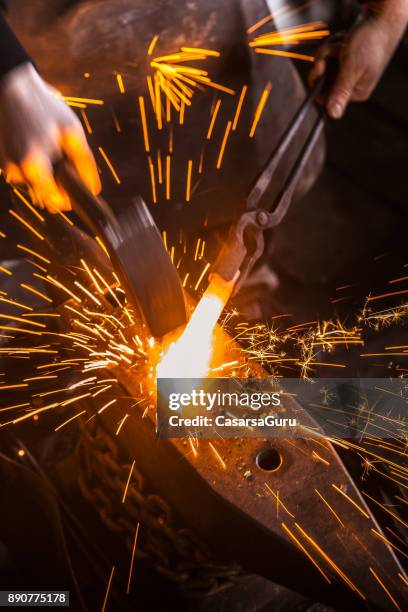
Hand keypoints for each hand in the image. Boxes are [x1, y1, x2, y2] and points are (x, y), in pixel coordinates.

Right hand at [0, 63, 100, 211]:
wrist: (11, 87)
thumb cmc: (43, 106)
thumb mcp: (72, 132)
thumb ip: (84, 163)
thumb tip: (93, 188)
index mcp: (34, 166)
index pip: (54, 201)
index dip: (69, 199)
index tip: (76, 191)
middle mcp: (17, 171)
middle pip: (44, 195)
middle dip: (57, 185)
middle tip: (63, 161)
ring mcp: (8, 166)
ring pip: (34, 185)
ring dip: (45, 176)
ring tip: (48, 148)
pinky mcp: (3, 161)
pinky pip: (24, 174)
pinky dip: (34, 167)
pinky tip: (37, 146)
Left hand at [310, 0, 407, 118]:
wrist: (381, 17)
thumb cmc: (369, 42)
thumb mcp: (351, 68)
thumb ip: (341, 91)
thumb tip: (333, 115)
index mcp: (356, 92)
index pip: (325, 96)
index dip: (318, 80)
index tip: (320, 65)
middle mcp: (353, 85)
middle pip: (323, 80)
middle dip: (326, 60)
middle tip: (337, 49)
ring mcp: (350, 72)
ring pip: (326, 66)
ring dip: (330, 50)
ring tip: (344, 42)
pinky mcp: (348, 60)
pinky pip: (331, 56)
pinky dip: (335, 45)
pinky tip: (346, 39)